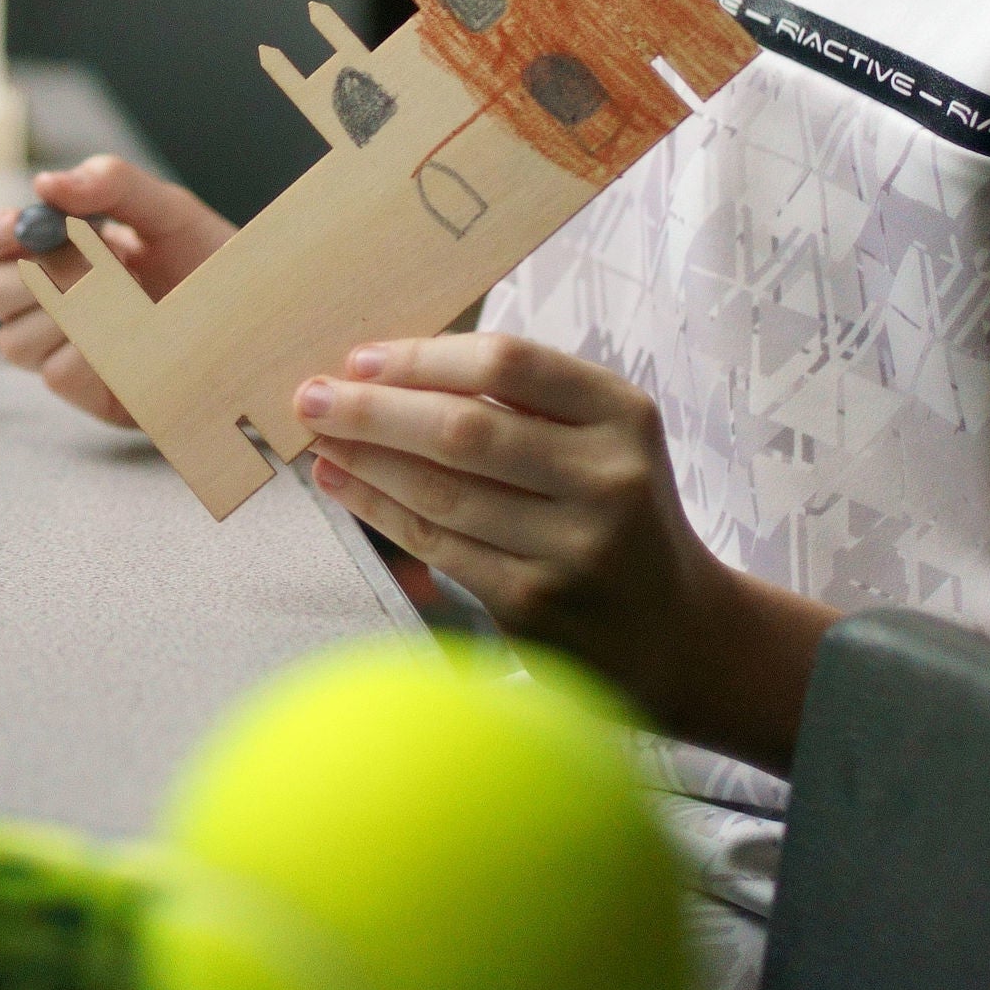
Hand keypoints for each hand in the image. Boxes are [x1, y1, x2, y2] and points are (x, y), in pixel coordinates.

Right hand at [0, 155, 233, 428]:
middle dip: (40, 273)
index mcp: (48, 253)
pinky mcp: (93, 396)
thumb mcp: (166, 208)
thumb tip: (47, 183)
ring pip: (17, 341)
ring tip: (133, 293)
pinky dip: (94, 350)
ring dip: (72, 311)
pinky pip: (60, 375)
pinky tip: (136, 334)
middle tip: (104, 256)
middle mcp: (44, 306)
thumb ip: (109, 184)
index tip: (21, 222)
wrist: (262, 313)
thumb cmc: (207, 258)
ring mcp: (65, 352)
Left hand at [298, 333, 830, 765]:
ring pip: (442, 492)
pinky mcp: (537, 604)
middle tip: (310, 396)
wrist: (680, 632)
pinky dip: (382, 511)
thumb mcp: (604, 437)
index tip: (360, 358)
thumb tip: (389, 371)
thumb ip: (523, 401)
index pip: (508, 365)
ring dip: (366, 462)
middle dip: (373, 410)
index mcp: (623, 415)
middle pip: (464, 430)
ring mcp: (572, 548)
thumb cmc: (618, 511)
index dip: (422, 357)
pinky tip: (345, 486)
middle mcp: (606, 479)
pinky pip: (439, 546)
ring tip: (317, 439)